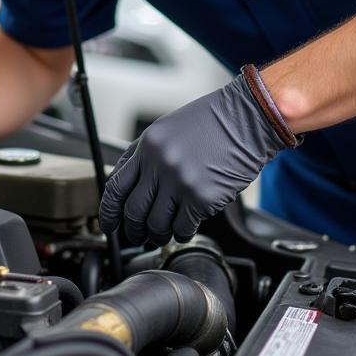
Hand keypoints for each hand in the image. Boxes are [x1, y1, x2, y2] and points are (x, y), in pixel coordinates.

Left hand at [98, 73, 283, 245]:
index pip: (115, 187)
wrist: (246, 119)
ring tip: (162, 234)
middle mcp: (160, 164)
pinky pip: (183, 228)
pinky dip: (181, 233)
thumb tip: (125, 183)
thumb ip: (144, 154)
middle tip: (137, 237)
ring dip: (158, 235)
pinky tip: (185, 229)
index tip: (109, 225)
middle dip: (133, 230)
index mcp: (147, 146)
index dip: (108, 212)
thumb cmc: (211, 122)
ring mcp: (180, 181)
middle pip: (134, 211)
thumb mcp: (167, 128)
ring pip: (157, 224)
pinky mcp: (202, 198)